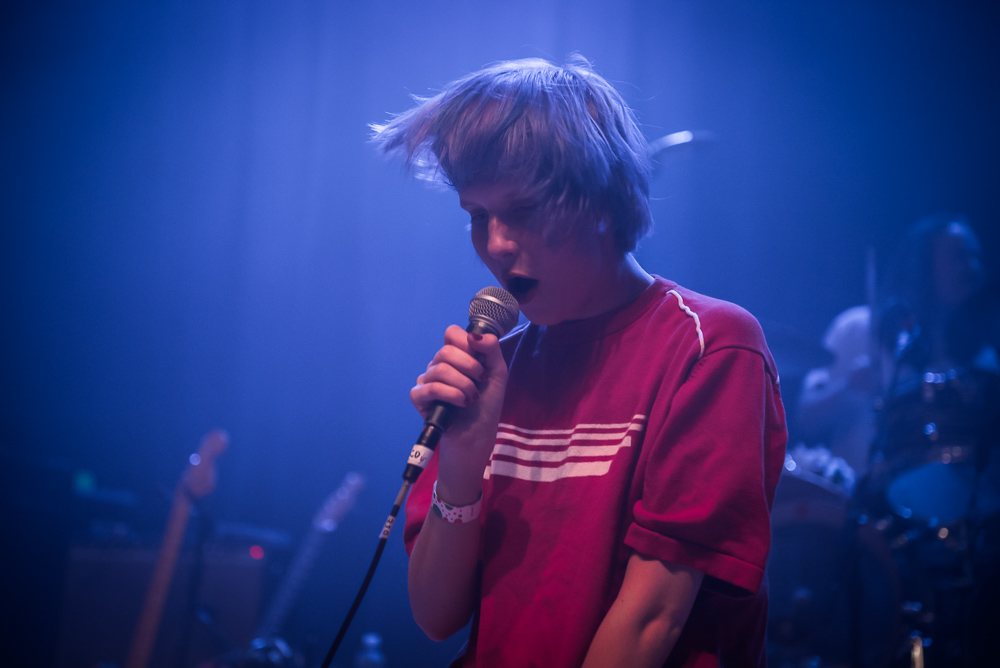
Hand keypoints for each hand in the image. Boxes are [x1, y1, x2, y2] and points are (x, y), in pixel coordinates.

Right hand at [410, 325, 506, 503]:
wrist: (477, 434)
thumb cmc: (486, 405)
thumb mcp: (497, 373)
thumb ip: (491, 350)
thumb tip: (476, 335)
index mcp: (455, 357)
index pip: (451, 333)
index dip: (465, 342)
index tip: (480, 360)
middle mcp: (438, 365)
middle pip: (445, 350)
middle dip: (469, 366)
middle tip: (480, 380)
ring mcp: (427, 381)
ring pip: (439, 369)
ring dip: (463, 384)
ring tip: (472, 397)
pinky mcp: (419, 398)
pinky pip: (430, 387)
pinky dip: (450, 394)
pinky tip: (461, 403)